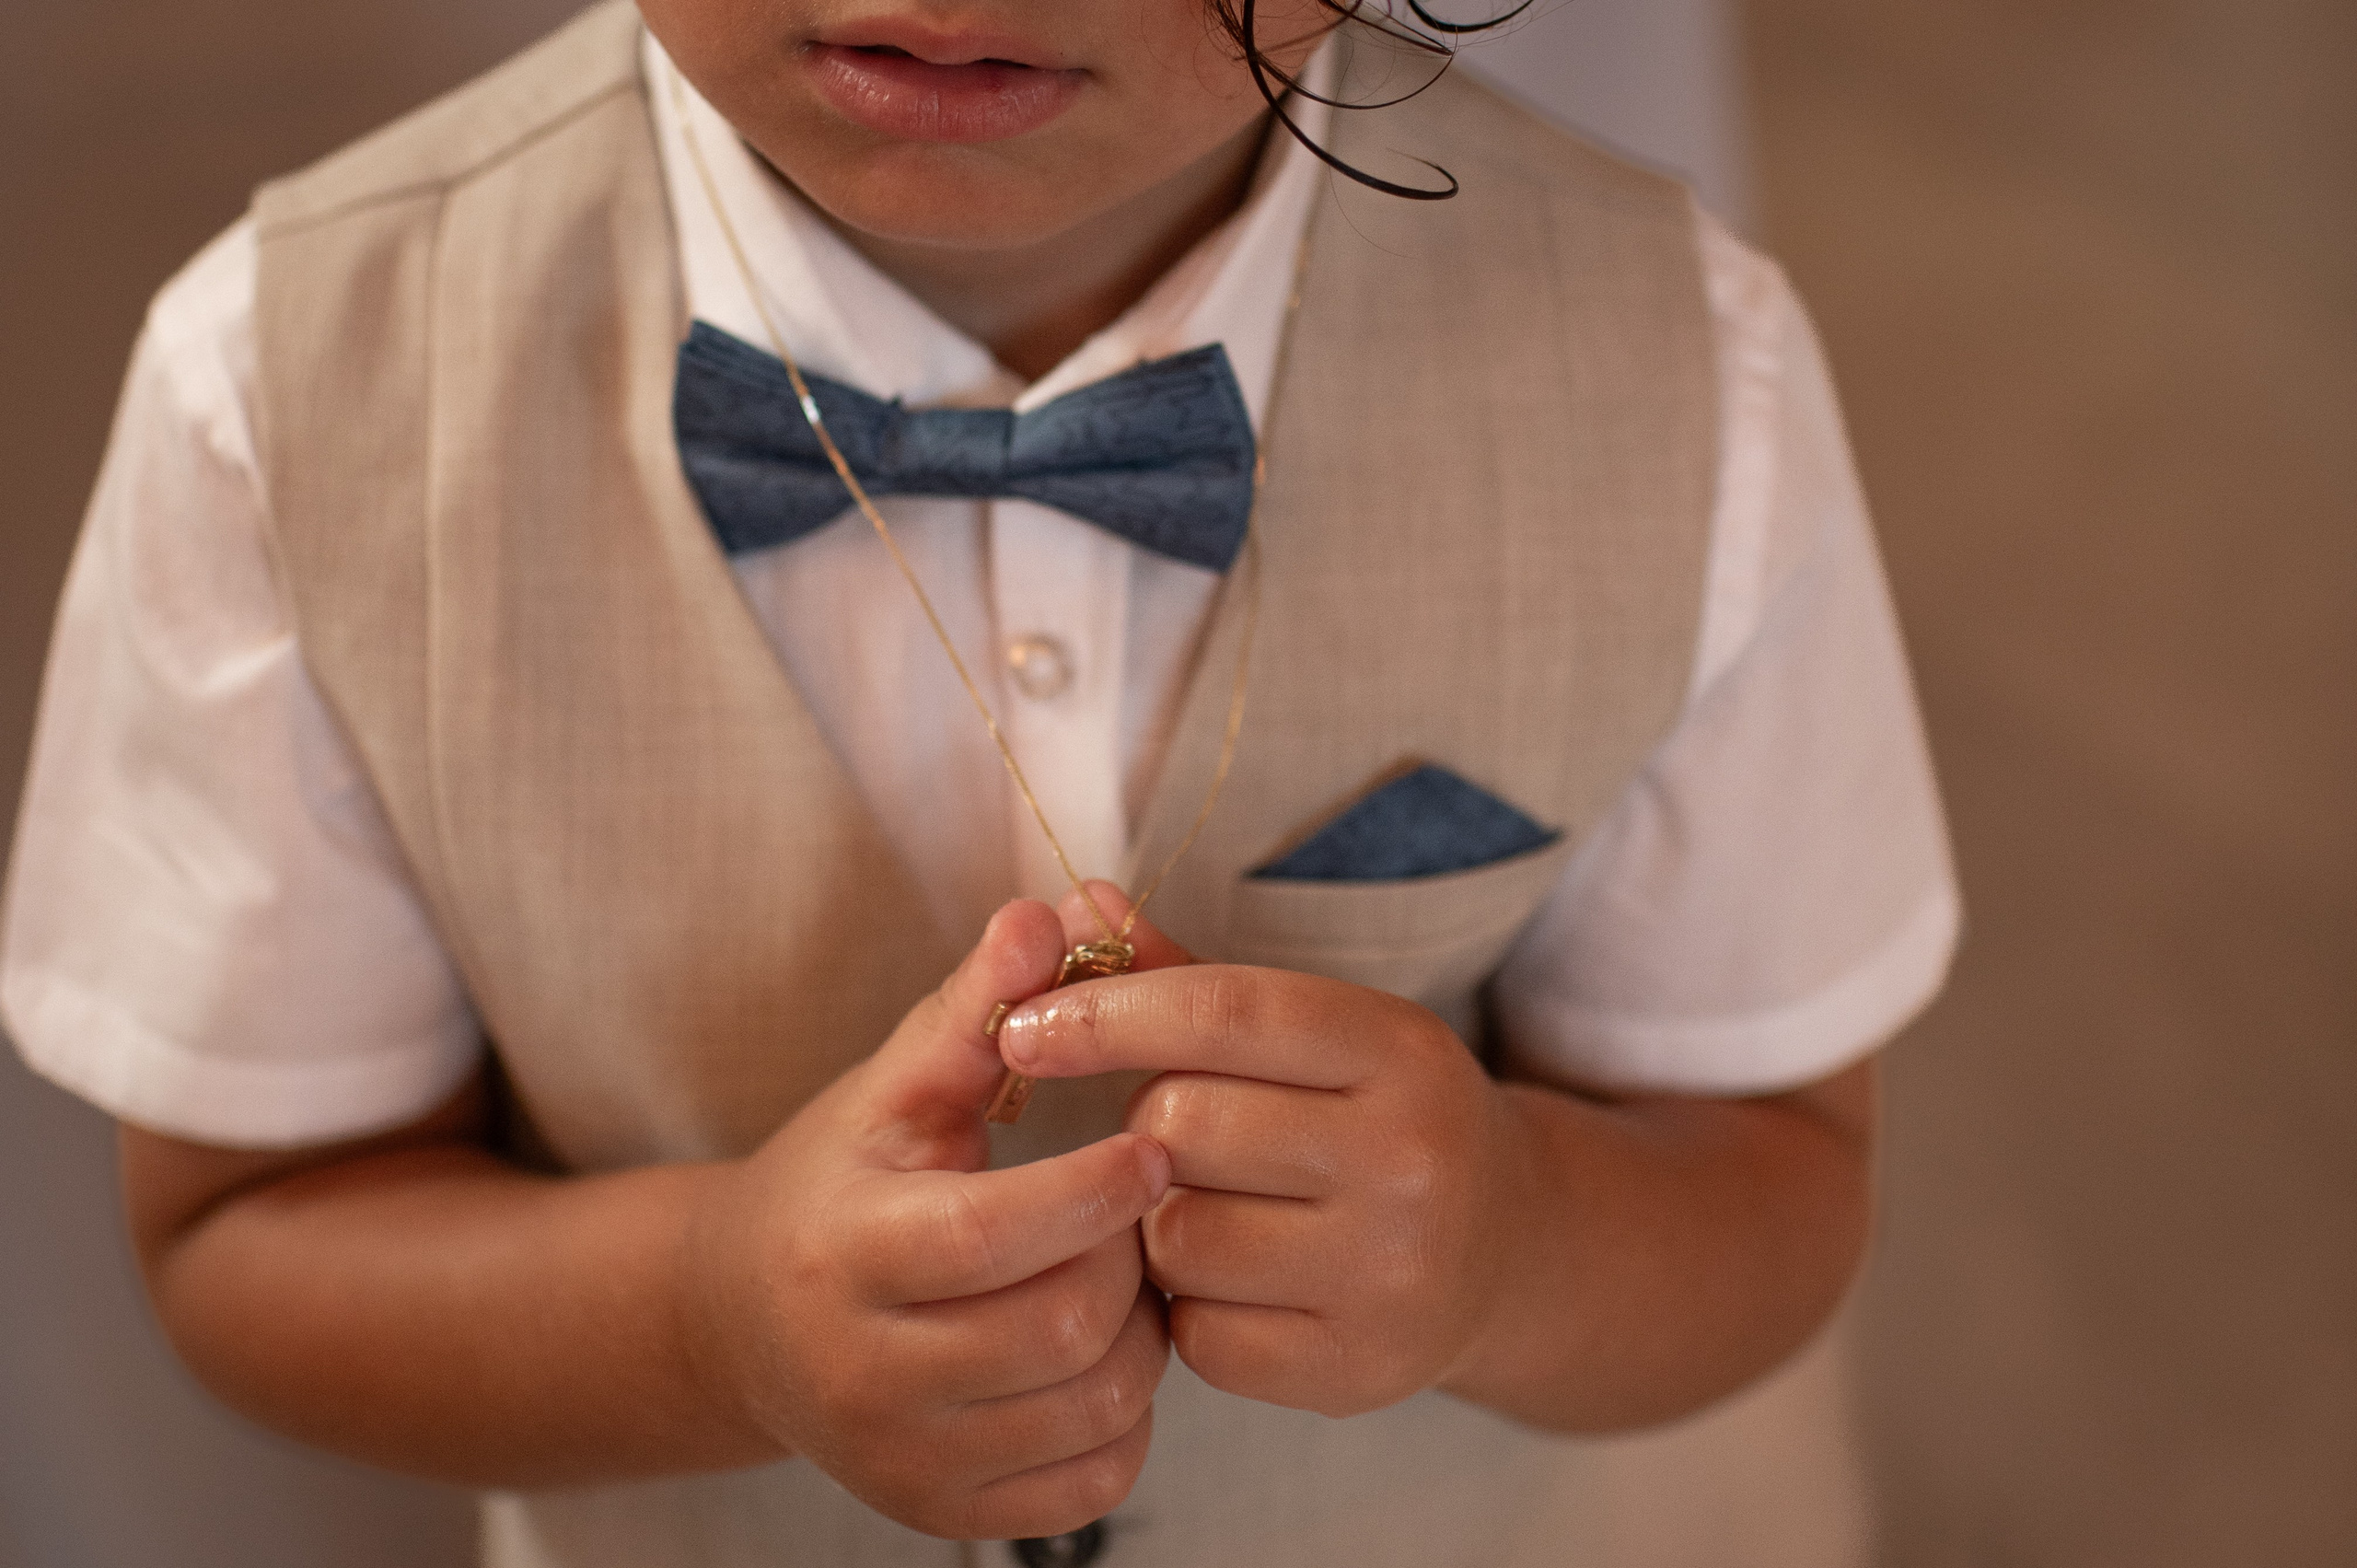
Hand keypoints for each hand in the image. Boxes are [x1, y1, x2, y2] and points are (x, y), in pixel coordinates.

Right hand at [679, 900, 1178, 1539]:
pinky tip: (1095, 1353)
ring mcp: (906, 1462)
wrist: (742, 1324)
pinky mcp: (945, 1514)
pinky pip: (1095, 1482)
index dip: (1096, 1189)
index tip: (1152, 1142)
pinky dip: (1126, 1417)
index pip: (998, 1234)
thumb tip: (1051, 912)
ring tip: (1117, 1275)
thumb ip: (975, 1006)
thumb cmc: (837, 1184)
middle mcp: (867, 1378)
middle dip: (1126, 1261)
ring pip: (1095, 1410)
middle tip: (1134, 1214)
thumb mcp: (892, 1088)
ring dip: (1140, 1337)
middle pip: (1062, 1330)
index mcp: (851, 1255)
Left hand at [995, 912, 1529, 1418]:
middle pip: (1182, 1126)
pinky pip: (1199, 1333)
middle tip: (1175, 1133)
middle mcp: (1411, 1159)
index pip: (1221, 1013)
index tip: (1021, 1027)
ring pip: (1177, 1236)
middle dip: (1145, 1124)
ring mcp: (1390, 1274)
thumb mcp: (1313, 1031)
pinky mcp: (1356, 1369)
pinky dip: (1188, 1306)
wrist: (1506, 1249)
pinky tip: (1234, 1280)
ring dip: (1156, 1221)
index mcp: (1400, 1050)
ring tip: (1209, 1206)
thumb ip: (1185, 977)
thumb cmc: (1372, 1117)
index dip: (1104, 1014)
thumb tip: (1072, 902)